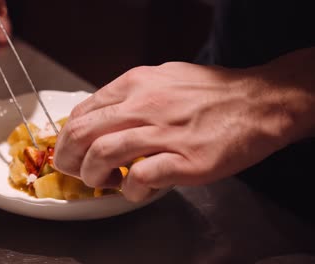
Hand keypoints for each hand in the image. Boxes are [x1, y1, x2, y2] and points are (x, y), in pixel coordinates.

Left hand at [53, 57, 314, 201]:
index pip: (82, 112)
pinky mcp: (184, 160)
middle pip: (82, 133)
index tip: (70, 151)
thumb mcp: (163, 77)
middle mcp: (144, 104)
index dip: (67, 137)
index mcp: (135, 84)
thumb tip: (102, 115)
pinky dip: (129, 190)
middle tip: (75, 171)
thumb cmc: (211, 92)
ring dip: (93, 175)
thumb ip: (130, 95)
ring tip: (103, 182)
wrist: (258, 102)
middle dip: (68, 159)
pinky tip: (135, 190)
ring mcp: (164, 132)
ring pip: (102, 154)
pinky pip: (140, 177)